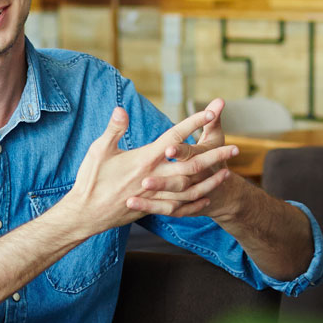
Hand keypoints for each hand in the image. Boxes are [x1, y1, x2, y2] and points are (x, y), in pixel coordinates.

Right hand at [64, 107, 237, 234]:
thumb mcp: (99, 150)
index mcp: (144, 158)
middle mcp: (154, 177)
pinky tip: (208, 196)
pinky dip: (197, 202)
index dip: (192, 123)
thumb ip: (114, 129)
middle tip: (236, 148)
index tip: (210, 111)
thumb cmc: (90, 180)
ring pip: (191, 188)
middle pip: (192, 165)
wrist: (85, 214)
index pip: (174, 137)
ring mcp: (156, 195)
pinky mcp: (153, 208)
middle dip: (215, 155)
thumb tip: (121, 109)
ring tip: (228, 171)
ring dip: (211, 180)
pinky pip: (181, 207)